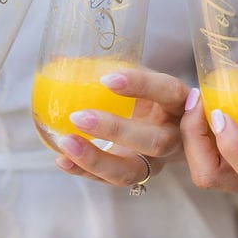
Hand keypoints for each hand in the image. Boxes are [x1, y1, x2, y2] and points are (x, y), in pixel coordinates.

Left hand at [53, 69, 186, 187]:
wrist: (173, 129)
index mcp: (179, 102)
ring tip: (67, 142)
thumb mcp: (142, 78)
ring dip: (97, 159)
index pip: (166, 91)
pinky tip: (62, 160)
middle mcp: (174, 136)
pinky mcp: (138, 177)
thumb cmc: (151, 97)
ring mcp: (157, 162)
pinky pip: (112, 180)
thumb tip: (59, 57)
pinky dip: (85, 171)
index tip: (107, 78)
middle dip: (116, 130)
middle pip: (153, 140)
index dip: (141, 85)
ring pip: (132, 170)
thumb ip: (112, 67)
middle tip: (79, 116)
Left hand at [180, 7, 237, 195]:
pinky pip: (210, 163)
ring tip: (199, 101)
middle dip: (196, 140)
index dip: (232, 146)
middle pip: (213, 176)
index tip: (221, 113)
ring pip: (206, 172)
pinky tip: (207, 106)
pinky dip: (200, 138)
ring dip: (193, 139)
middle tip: (199, 100)